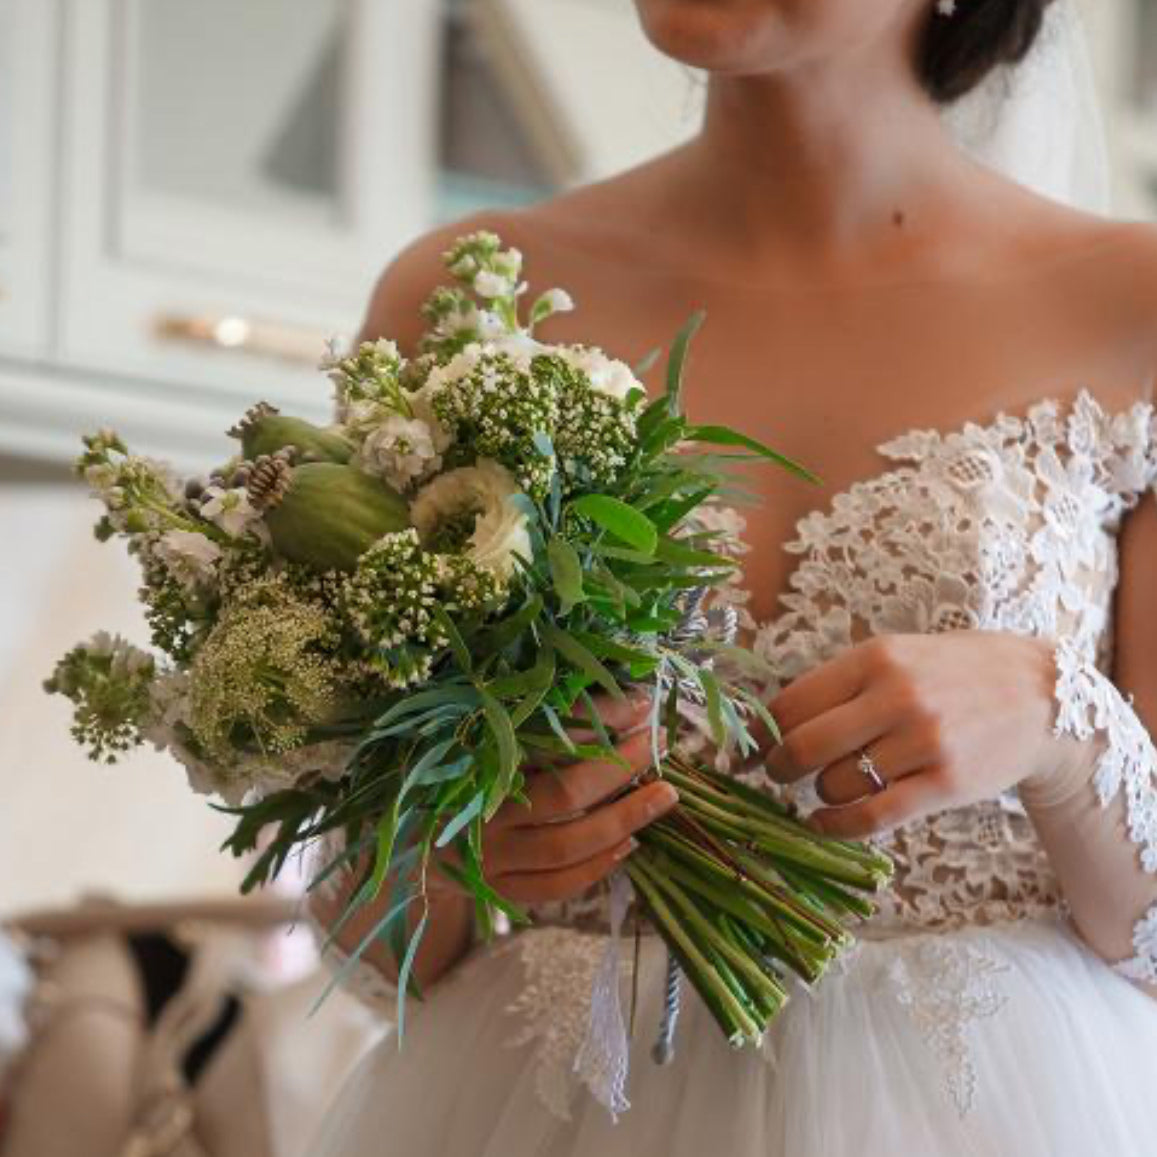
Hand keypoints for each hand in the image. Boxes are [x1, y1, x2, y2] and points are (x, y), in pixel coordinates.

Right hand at [462, 697, 677, 903]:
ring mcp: (486, 856)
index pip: (545, 733)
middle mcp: (478, 810)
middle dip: (619, 768)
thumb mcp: (475, 734)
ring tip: (663, 796)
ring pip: (566, 845)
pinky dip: (596, 866)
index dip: (598, 717)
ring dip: (622, 820)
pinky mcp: (493, 888)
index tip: (640, 703)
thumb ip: (530, 721)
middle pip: (564, 793)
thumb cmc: (446, 774)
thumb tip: (615, 701)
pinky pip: (554, 885)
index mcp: (469, 758)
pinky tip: (630, 844)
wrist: (400, 840)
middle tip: (658, 744)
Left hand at [764, 632, 1064, 838]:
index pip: (791, 702)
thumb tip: (769, 721)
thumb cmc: (952, 673)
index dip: (756, 733)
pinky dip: (836, 826)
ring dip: (820, 793)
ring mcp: (923, 742)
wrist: (1041, 696)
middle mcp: (896, 697)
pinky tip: (823, 823)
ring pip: (836, 784)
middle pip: (803, 747)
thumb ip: (840, 683)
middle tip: (773, 774)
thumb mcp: (896, 655)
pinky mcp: (946, 784)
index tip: (742, 750)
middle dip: (776, 767)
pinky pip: (872, 816)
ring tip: (829, 785)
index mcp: (874, 658)